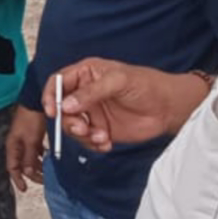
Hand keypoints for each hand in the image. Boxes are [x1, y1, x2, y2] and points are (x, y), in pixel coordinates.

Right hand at [5, 106, 47, 194]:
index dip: (17, 179)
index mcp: (13, 145)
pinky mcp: (32, 134)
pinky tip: (49, 156)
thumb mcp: (31, 140)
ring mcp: (25, 139)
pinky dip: (42, 155)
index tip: (24, 188)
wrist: (36, 100)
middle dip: (32, 173)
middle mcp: (17, 144)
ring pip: (30, 158)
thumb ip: (29, 157)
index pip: (12, 167)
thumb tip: (28, 173)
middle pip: (22, 164)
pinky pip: (36, 150)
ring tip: (48, 169)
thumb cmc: (30, 118)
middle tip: (43, 179)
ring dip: (38, 165)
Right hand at [53, 59, 206, 153]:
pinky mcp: (101, 130)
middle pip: (62, 108)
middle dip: (69, 121)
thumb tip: (67, 105)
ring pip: (73, 127)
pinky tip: (107, 143)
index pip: (58, 82)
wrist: (167, 108)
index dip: (50, 95)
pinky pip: (86, 140)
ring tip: (100, 137)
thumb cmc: (145, 84)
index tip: (52, 110)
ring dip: (82, 135)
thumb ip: (92, 92)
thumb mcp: (118, 81)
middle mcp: (86, 93)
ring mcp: (93, 113)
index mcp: (86, 74)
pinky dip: (93, 144)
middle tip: (83, 128)